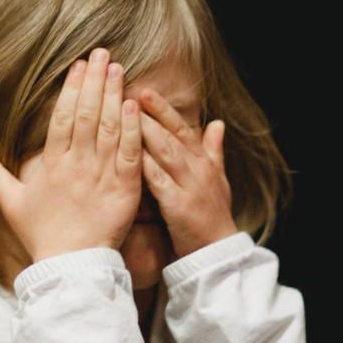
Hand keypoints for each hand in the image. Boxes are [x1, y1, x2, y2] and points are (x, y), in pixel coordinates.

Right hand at [0, 48, 143, 261]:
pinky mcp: (124, 189)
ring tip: (119, 69)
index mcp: (51, 165)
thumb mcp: (12, 204)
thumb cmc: (41, 235)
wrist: (70, 266)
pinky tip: (134, 104)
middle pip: (87, 114)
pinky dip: (132, 128)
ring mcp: (101, 175)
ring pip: (109, 127)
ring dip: (114, 95)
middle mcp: (76, 165)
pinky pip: (129, 153)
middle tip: (103, 54)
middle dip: (95, 81)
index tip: (79, 66)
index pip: (63, 118)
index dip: (71, 89)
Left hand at [137, 88, 237, 257]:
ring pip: (165, 152)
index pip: (180, 128)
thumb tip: (218, 122)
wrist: (218, 252)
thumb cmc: (213, 215)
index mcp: (202, 161)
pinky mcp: (179, 205)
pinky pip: (159, 181)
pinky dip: (144, 167)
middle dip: (148, 113)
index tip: (143, 90)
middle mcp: (197, 168)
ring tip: (124, 114)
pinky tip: (127, 154)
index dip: (162, 109)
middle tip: (127, 92)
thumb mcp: (218, 179)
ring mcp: (189, 185)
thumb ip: (213, 150)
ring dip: (144, 131)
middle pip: (170, 134)